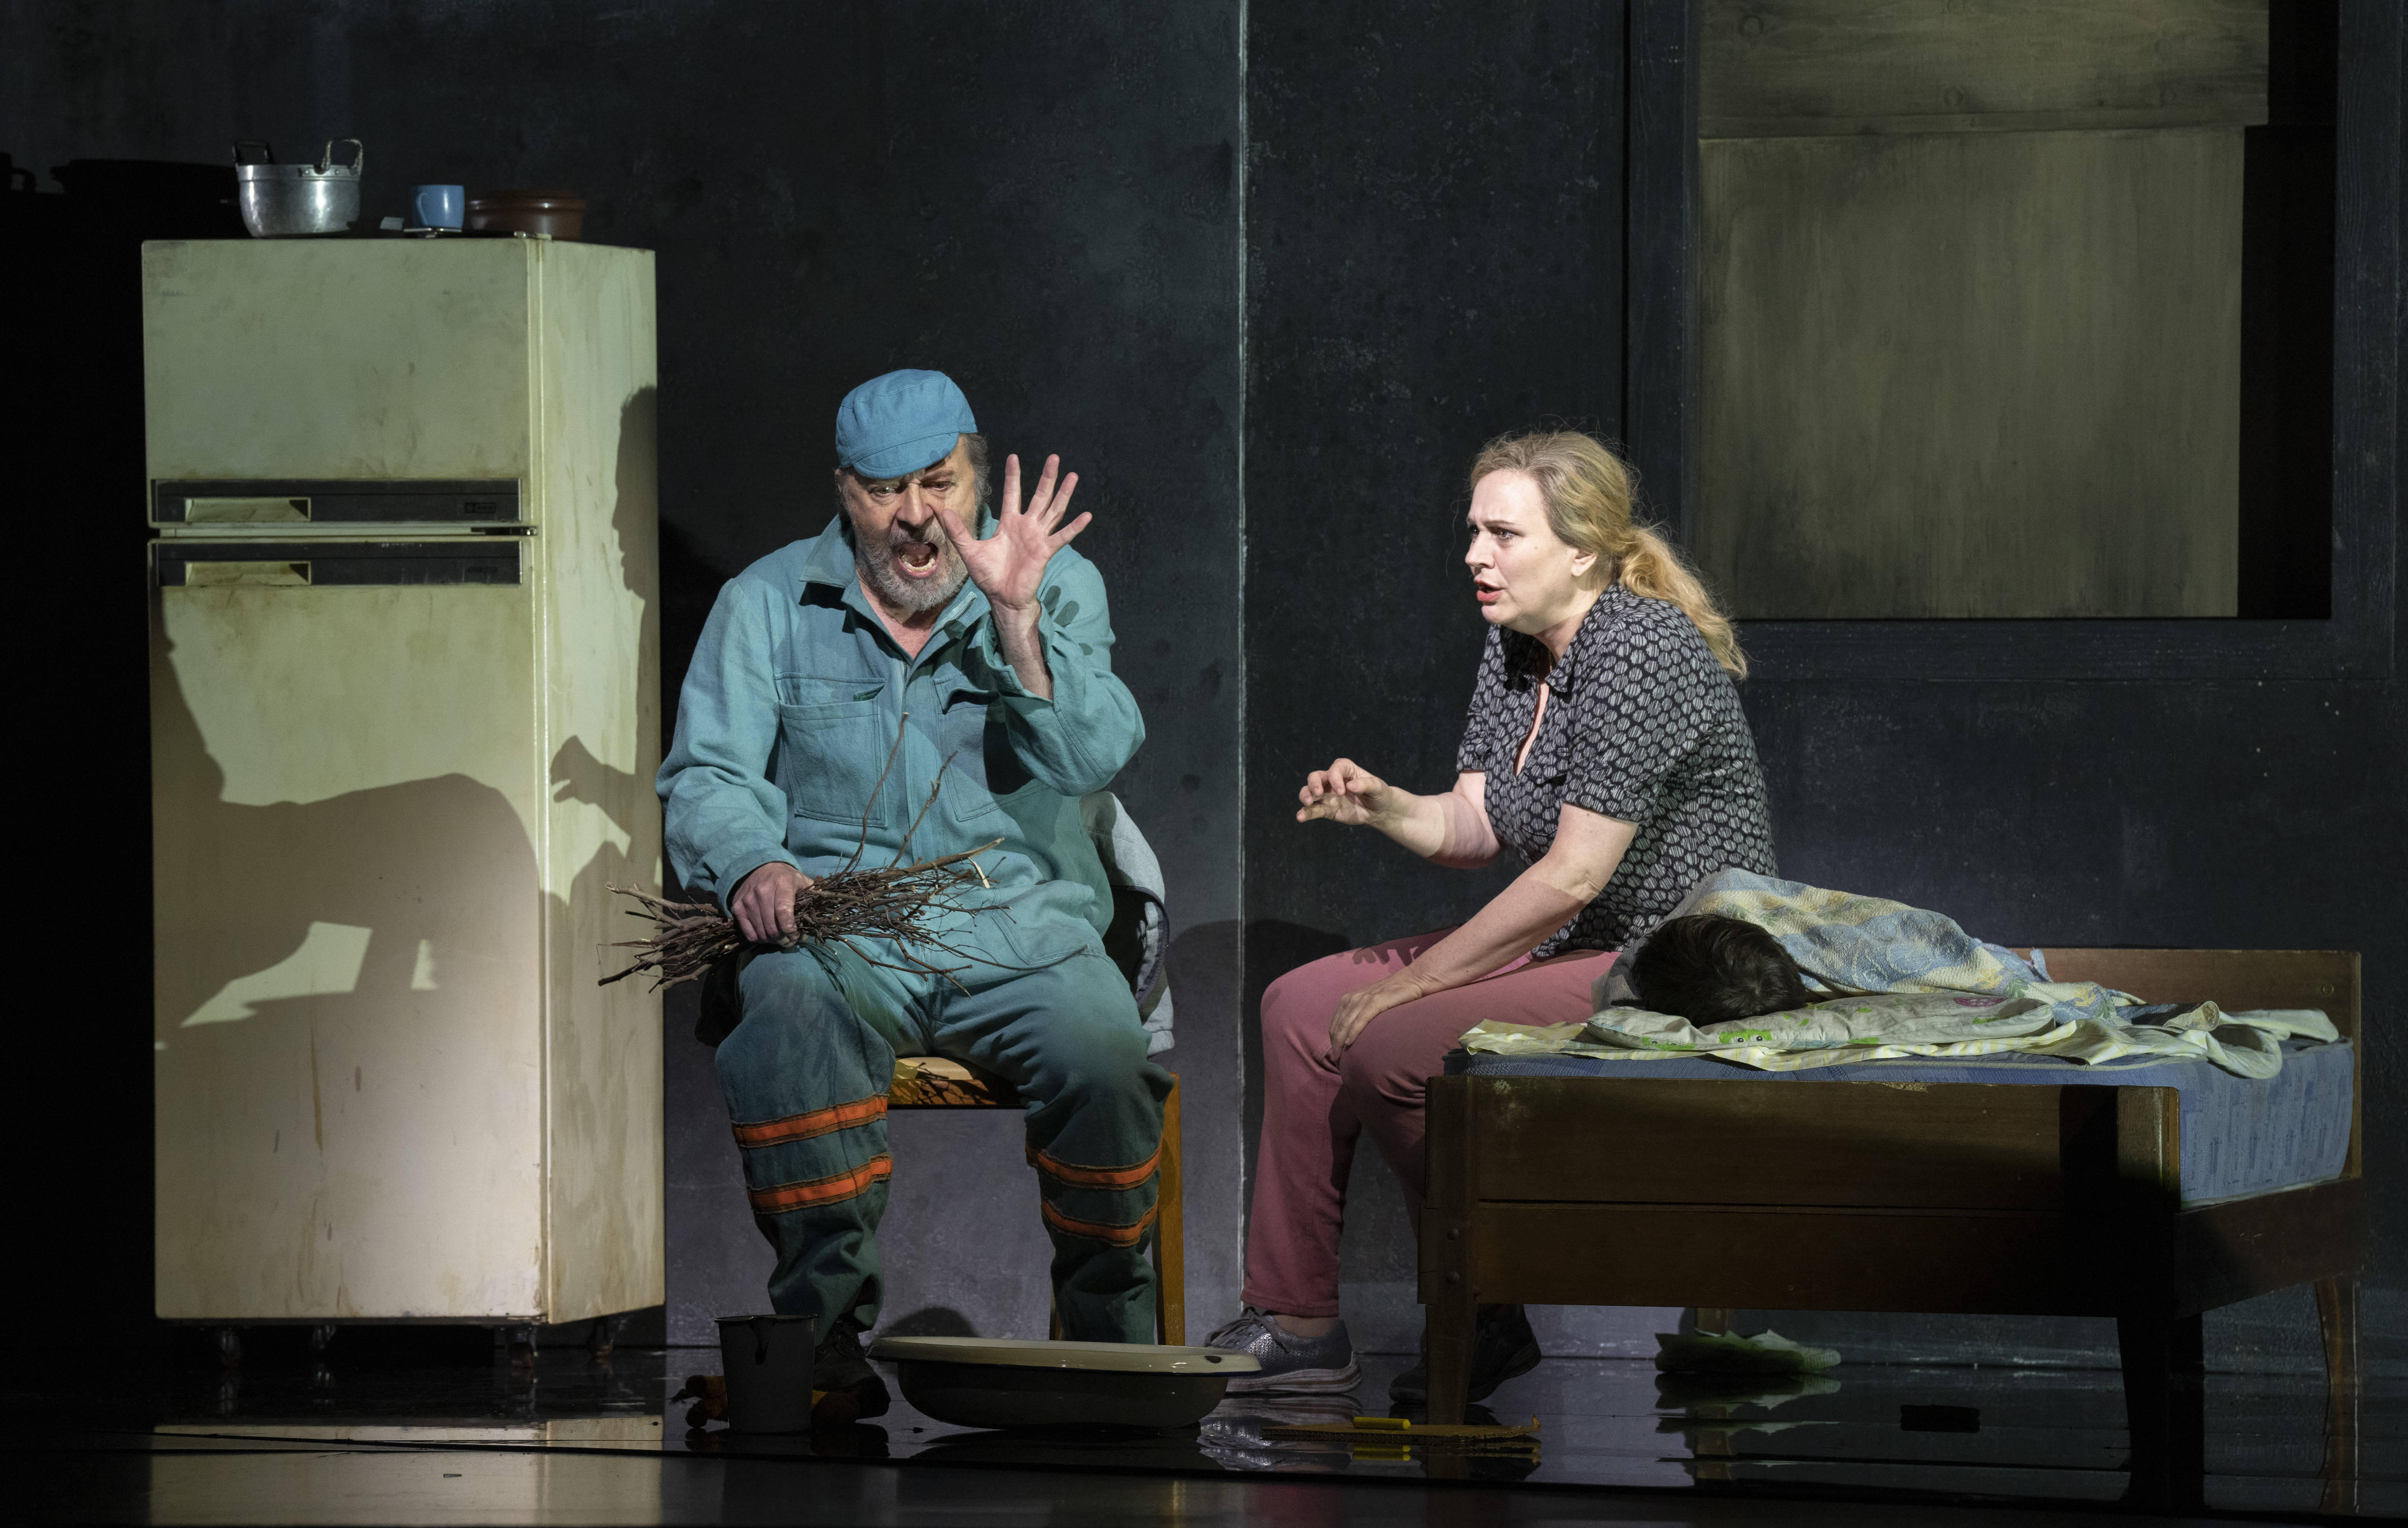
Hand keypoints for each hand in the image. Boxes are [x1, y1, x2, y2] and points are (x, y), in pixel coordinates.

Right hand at [731, 861, 812, 943]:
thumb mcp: (803, 881)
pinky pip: (748, 933)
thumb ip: (814, 897)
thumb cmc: (786, 878)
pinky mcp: (737, 907)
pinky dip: (759, 939)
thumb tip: (822, 919)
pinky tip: (766, 935)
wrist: (760, 866)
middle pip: (772, 927)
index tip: (796, 936)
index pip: (784, 912)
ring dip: (772, 941)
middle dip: (784, 940)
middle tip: (790, 941)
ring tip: (780, 939)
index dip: (790, 930)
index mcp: (782, 883)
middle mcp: (762, 891)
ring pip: (761, 932)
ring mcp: (748, 900)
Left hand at [932, 453, 1091, 615]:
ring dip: (1064, 494)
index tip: (1014, 457)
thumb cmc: (988, 575)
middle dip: (1047, 477)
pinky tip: (1087, 515)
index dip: (1013, 476)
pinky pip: (1062, 537)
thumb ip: (959, 531)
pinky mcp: (1045, 551)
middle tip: (1054, 457)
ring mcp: (1038, 537)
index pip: (1013, 494)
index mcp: (1009, 523)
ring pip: (1054, 510)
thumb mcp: (969, 551)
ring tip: (1074, 476)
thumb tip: (944, 512)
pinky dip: (1075, 527)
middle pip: (1040, 496)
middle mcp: (1027, 526)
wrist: (1002, 597)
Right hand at [1296, 758, 1392, 826]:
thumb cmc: (1380, 794)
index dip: (1335, 778)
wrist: (1380, 811)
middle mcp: (1333, 780)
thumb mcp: (1378, 787)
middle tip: (1318, 793)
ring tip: (1307, 803)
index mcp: (1345, 770)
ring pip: (1310, 792)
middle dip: (1314, 784)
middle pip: (1316, 777)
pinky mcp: (1327, 809)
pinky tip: (1300, 817)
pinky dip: (1306, 813)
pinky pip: (1313, 810)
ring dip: (1305, 796)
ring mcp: (1328, 795)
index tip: (1342, 791)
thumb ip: (1366, 784)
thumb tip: (1350, 786)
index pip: (1335, 769)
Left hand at [1327, 969, 1434, 1060]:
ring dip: (1341, 1044)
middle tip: (1338, 1063)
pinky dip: (1353, 1032)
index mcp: (1349, 999)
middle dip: (1335, 1046)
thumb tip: (1354, 1036)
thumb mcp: (1372, 1004)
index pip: (1335, 1025)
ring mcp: (1364, 999)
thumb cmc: (1393, 996)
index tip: (1336, 1057)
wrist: (1412, 980)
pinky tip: (1349, 1043)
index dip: (1333, 1042)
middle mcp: (1353, 998)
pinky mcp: (1376, 1001)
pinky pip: (1361, 1019)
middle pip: (1338, 1027)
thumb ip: (1361, 1015)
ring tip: (1341, 1059)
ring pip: (1346, 1024)